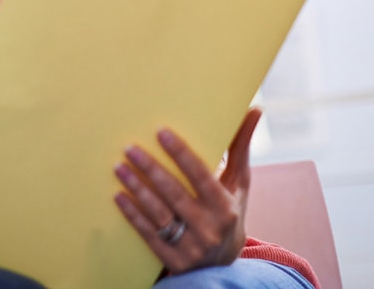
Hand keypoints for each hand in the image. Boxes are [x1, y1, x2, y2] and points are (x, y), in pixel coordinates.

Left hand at [113, 107, 262, 274]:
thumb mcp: (238, 184)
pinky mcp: (174, 261)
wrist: (221, 265)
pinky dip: (132, 214)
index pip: (201, 177)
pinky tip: (118, 196)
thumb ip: (240, 147)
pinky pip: (149, 234)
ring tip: (119, 167)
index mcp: (226, 207)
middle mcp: (210, 229)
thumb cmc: (228, 211)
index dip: (181, 154)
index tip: (160, 131)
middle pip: (175, 194)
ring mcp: (191, 247)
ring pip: (159, 214)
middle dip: (151, 169)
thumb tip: (254, 108)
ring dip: (136, 189)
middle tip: (129, 147)